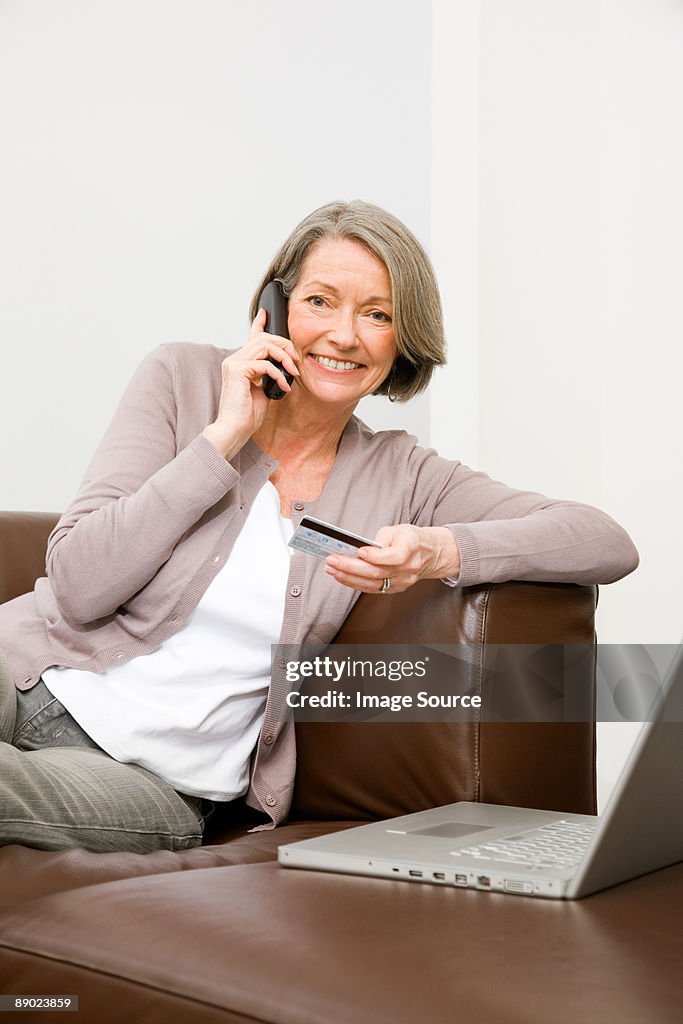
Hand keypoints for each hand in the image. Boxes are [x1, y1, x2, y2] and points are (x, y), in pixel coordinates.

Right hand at [202, 309, 299, 457]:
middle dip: (285, 346)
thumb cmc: (246, 415)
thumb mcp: (262, 390)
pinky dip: (279, 374)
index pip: (250, 337)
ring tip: (293, 372)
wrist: (233, 430)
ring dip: (284, 357)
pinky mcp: (237, 371)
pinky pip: (265, 364)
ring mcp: (234, 364)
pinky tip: (284, 387)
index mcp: (240, 363)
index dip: (259, 323)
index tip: (265, 313)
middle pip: (264, 338)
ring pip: (265, 345)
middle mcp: (235, 360)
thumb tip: (282, 368)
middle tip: (296, 362)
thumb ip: (268, 375)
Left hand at [324, 524, 460, 593]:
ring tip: (331, 569)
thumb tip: (363, 549)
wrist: (429, 554)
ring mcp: (402, 581)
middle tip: (332, 561)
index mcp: (411, 548)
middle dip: (351, 567)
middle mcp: (408, 568)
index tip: (358, 552)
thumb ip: (382, 538)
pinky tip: (342, 577)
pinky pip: (373, 589)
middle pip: (378, 572)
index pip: (394, 556)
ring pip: (373, 584)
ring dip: (349, 577)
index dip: (375, 556)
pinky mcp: (395, 588)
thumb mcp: (399, 529)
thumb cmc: (411, 539)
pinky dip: (355, 583)